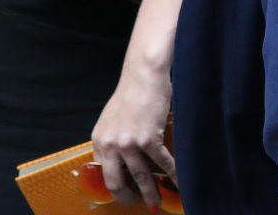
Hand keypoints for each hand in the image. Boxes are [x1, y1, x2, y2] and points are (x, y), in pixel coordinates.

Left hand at [90, 63, 176, 208]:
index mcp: (99, 139)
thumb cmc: (131, 93)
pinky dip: (173, 174)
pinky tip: (178, 181)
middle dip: (128, 197)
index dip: (115, 186)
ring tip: (157, 202)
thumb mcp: (113, 119)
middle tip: (138, 203)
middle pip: (116, 182)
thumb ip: (113, 140)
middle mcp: (110, 144)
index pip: (102, 172)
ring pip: (141, 177)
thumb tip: (123, 162)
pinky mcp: (148, 139)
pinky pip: (162, 163)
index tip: (125, 193)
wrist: (144, 75)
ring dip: (151, 193)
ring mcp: (128, 143)